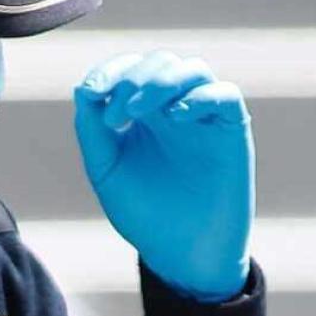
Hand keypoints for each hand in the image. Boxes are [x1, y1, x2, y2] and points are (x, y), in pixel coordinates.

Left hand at [73, 51, 254, 301]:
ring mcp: (205, 117)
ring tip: (137, 109)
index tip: (91, 92)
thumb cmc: (144, 214)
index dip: (109, 71)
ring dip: (162, 80)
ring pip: (193, 69)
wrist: (181, 253)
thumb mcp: (106, 170)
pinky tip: (176, 117)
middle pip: (160, 62)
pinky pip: (226, 95)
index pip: (129, 70)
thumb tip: (83, 88)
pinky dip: (201, 97)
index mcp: (144, 113)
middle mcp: (175, 108)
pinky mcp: (232, 131)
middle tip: (116, 115)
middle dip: (132, 78)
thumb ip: (91, 130)